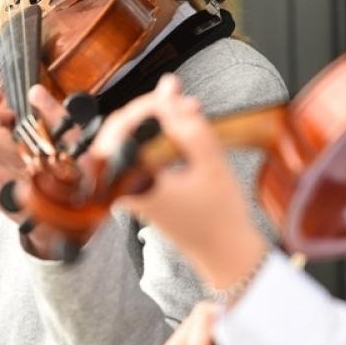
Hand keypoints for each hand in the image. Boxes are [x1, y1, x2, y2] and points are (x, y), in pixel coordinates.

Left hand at [91, 75, 268, 287]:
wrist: (224, 254)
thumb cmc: (220, 217)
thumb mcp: (211, 163)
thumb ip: (188, 123)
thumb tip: (168, 90)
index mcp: (134, 181)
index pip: (122, 126)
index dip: (148, 103)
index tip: (175, 93)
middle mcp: (125, 186)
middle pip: (121, 130)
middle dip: (152, 108)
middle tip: (181, 96)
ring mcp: (130, 190)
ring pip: (132, 140)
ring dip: (159, 121)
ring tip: (191, 109)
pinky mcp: (141, 191)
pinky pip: (142, 154)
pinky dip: (161, 138)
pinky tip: (185, 129)